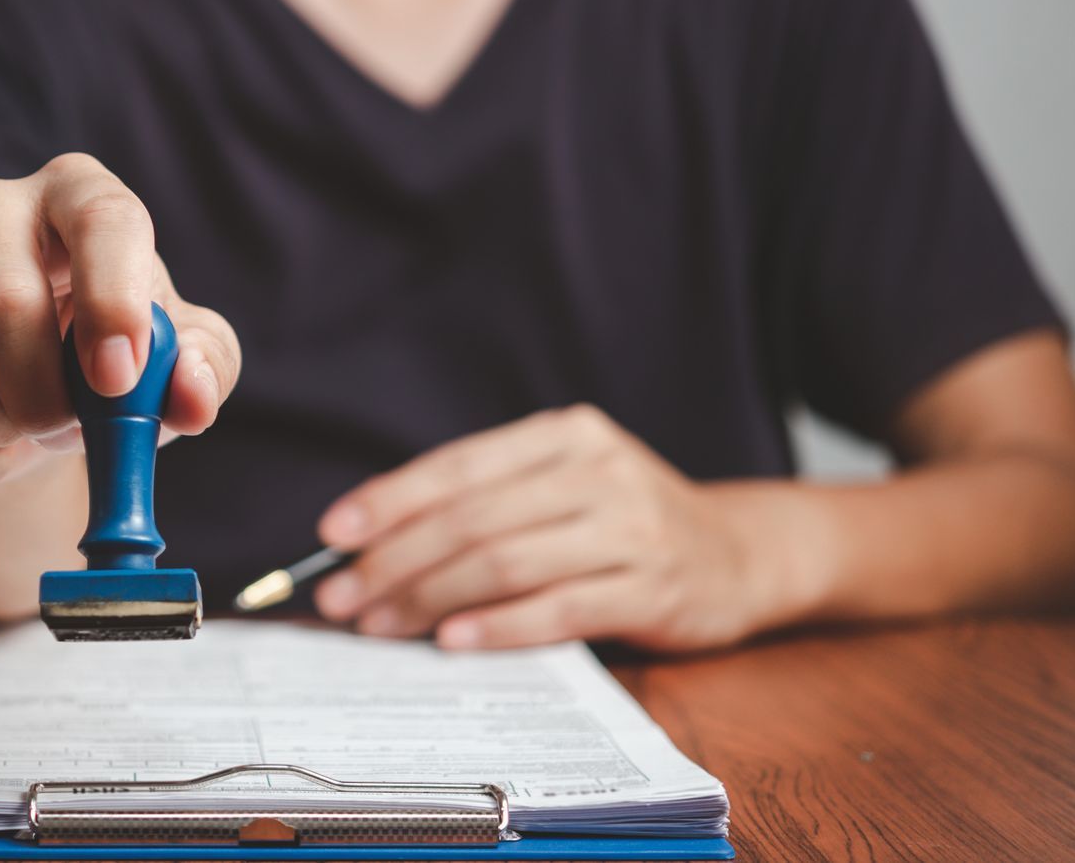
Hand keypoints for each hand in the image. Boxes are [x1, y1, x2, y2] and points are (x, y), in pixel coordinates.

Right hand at [0, 153, 241, 483]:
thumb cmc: (112, 343)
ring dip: (3, 429)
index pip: (98, 220)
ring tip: (35, 429)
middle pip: (1, 302)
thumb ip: (204, 366)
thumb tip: (191, 398)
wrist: (23, 370)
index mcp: (76, 191)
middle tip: (73, 428)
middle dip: (44, 395)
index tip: (118, 377)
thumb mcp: (175, 348)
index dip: (109, 299)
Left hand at [311, 405, 786, 651]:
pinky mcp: (651, 588)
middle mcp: (597, 471)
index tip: (333, 532)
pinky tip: (453, 639)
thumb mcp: (564, 484)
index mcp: (563, 435)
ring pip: (505, 562)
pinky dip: (499, 626)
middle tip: (342, 594)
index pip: (459, 465)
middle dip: (395, 559)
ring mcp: (629, 528)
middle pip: (473, 518)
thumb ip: (488, 501)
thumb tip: (375, 541)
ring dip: (430, 597)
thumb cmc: (625, 520)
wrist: (741, 553)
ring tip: (380, 622)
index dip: (390, 498)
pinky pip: (558, 608)